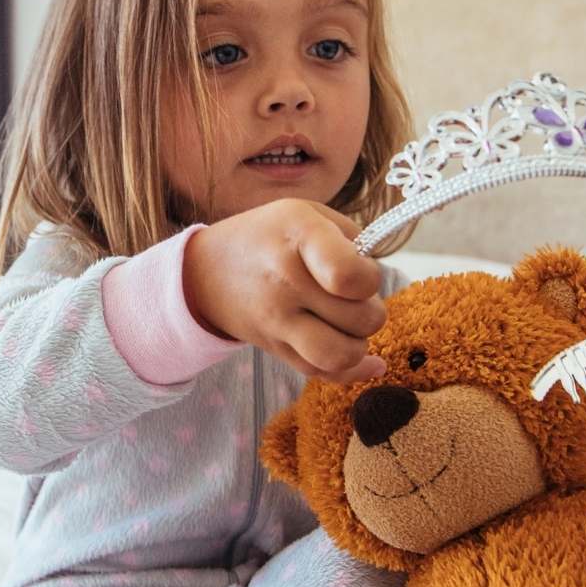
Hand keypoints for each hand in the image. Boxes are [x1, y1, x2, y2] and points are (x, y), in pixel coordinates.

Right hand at [183, 199, 388, 384]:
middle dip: (371, 309)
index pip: (350, 276)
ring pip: (341, 355)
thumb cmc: (269, 236)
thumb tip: (379, 283)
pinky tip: (371, 362)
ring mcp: (278, 322)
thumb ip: (352, 239)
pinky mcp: (276, 350)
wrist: (206, 271)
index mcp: (299, 237)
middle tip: (353, 298)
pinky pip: (324, 374)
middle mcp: (285, 282)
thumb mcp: (306, 213)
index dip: (370, 279)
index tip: (360, 271)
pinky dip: (353, 371)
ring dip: (360, 345)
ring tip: (350, 326)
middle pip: (360, 318)